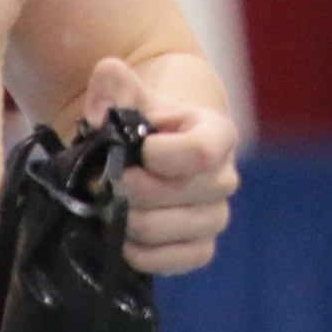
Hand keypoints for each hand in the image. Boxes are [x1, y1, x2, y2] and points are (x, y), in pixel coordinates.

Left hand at [84, 57, 238, 276]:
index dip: (162, 155)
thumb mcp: (129, 101)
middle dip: (137, 192)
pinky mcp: (203, 245)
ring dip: (138, 224)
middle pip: (188, 192)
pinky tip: (125, 240)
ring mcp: (216, 214)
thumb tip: (108, 72)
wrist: (152, 153)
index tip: (136, 150)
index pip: (203, 151)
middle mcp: (225, 175)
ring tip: (111, 211)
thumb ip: (117, 88)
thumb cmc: (141, 124)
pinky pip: (187, 258)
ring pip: (185, 228)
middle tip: (106, 185)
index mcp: (217, 133)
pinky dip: (151, 255)